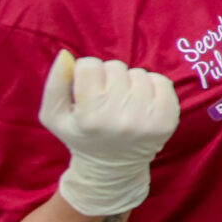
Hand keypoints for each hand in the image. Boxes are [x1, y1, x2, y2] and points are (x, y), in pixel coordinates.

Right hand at [39, 50, 179, 217]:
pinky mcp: (168, 120)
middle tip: (106, 99)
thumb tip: (66, 55)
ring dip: (130, 83)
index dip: (87, 73)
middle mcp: (121, 119)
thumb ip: (55, 83)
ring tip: (123, 103)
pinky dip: (151, 87)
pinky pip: (162, 82)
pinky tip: (142, 104)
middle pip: (115, 67)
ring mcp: (147, 120)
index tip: (88, 89)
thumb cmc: (81, 134)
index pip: (89, 65)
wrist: (113, 166)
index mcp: (90, 117)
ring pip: (138, 73)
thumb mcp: (54, 115)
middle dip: (109, 78)